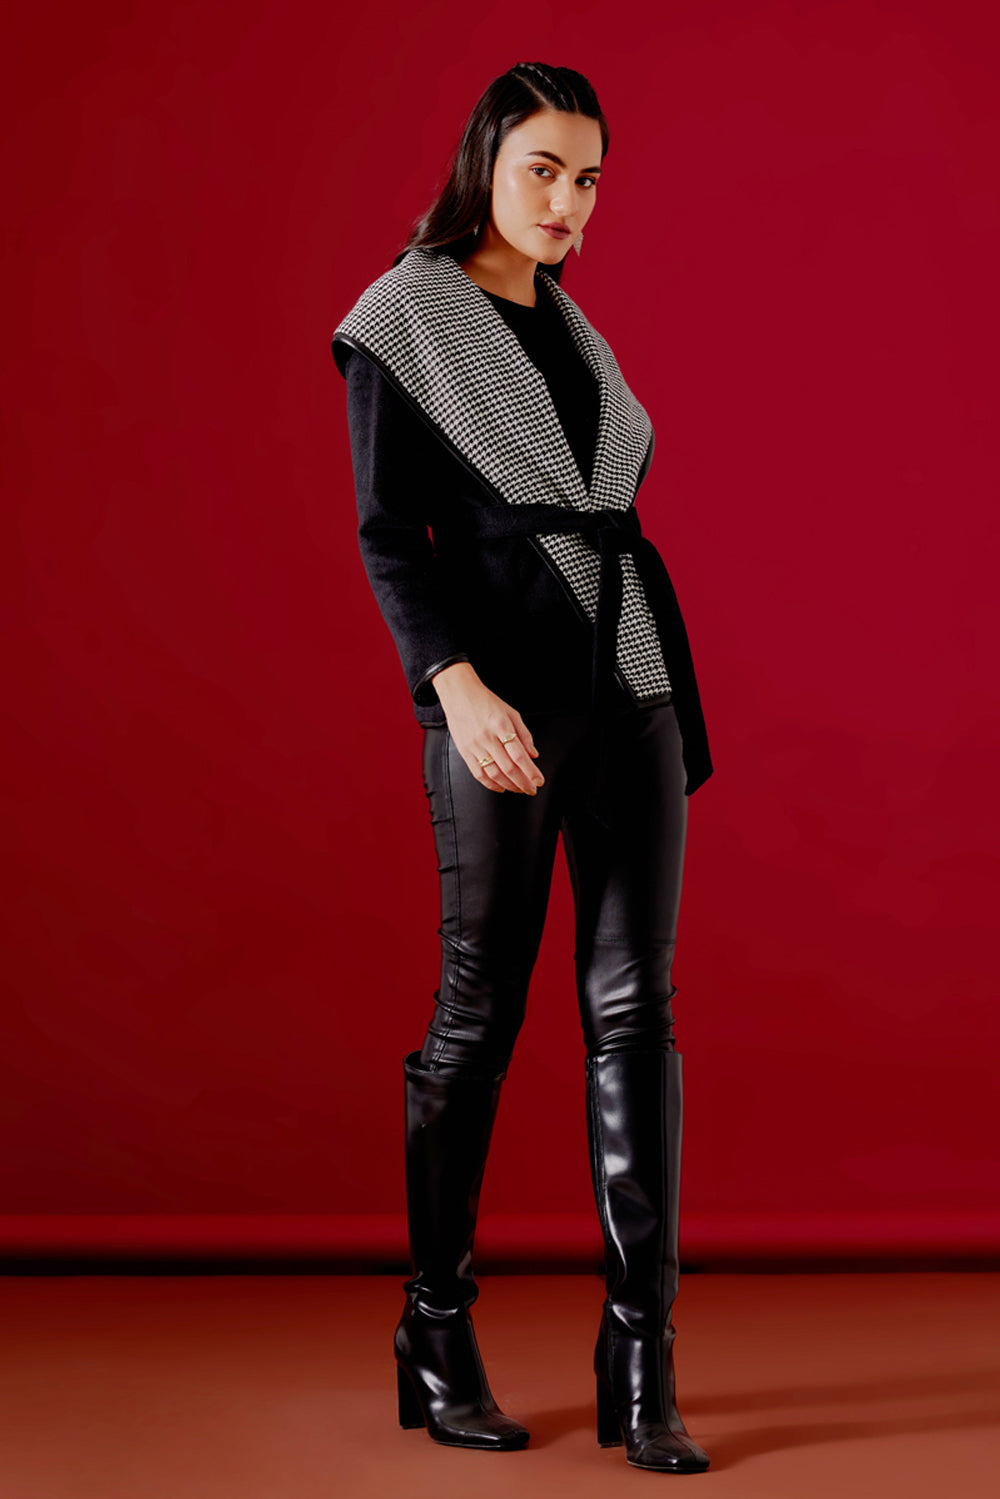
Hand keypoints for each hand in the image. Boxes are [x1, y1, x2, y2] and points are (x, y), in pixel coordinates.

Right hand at [431, 662, 544, 795]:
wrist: (459, 695)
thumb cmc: (485, 702)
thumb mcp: (511, 712)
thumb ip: (524, 734)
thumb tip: (533, 754)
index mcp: (501, 726)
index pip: (519, 755)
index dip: (531, 771)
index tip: (539, 781)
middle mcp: (488, 737)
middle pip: (508, 768)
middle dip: (523, 783)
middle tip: (531, 789)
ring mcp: (475, 746)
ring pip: (494, 773)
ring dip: (509, 785)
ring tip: (519, 789)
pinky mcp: (465, 752)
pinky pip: (478, 773)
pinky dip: (491, 784)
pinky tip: (501, 787)